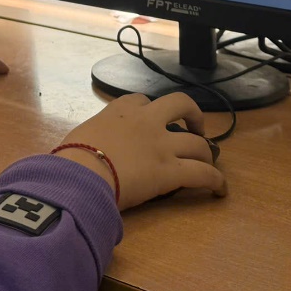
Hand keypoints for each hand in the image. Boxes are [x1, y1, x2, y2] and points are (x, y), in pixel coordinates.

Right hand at [54, 93, 225, 210]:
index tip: (151, 120)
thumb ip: (91, 137)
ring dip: (206, 153)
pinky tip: (220, 190)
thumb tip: (82, 151)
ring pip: (198, 143)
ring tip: (207, 164)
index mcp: (120, 110)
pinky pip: (202, 174)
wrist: (81, 175)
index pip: (142, 100)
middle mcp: (147, 121)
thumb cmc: (70, 157)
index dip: (151, 109)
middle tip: (195, 128)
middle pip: (181, 104)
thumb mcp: (79, 136)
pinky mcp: (171, 171)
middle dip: (193, 115)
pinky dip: (215, 181)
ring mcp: (163, 144)